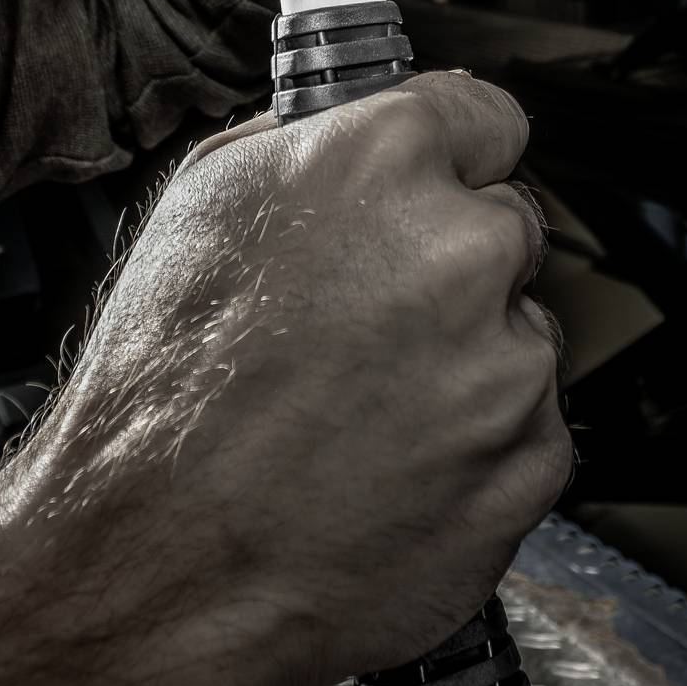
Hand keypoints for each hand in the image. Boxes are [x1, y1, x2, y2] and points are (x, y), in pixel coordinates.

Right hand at [0, 72, 564, 685]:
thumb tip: (356, 127)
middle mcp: (459, 251)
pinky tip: (385, 466)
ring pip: (517, 336)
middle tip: (364, 326)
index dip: (451, 156)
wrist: (157, 567)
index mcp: (379, 164)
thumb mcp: (200, 209)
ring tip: (355, 412)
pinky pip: (527, 431)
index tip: (439, 180)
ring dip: (463, 363)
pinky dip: (475, 449)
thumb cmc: (159, 400)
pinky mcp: (529, 461)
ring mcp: (506, 363)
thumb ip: (306, 150)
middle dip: (448, 268)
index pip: (485, 118)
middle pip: (505, 230)